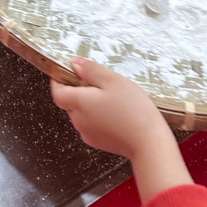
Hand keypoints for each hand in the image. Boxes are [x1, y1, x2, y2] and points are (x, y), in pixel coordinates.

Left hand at [51, 58, 192, 201]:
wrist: (148, 143)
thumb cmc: (132, 109)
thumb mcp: (113, 80)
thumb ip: (91, 70)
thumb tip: (75, 63)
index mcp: (79, 103)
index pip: (57, 92)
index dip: (58, 81)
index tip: (66, 71)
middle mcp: (79, 120)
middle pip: (70, 102)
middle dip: (78, 90)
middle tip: (98, 81)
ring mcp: (88, 134)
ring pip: (81, 113)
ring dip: (89, 104)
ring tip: (111, 97)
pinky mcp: (98, 143)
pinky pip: (91, 124)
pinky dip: (97, 116)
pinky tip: (115, 113)